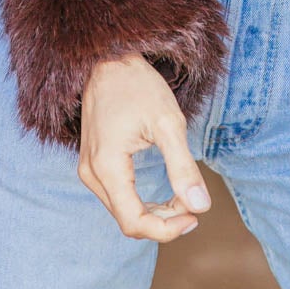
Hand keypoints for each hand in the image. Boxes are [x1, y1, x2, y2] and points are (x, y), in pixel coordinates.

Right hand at [78, 53, 212, 241]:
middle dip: (164, 220)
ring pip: (122, 211)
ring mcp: (88, 169)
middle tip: (193, 203)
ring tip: (182, 196)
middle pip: (128, 220)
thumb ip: (183, 167)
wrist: (108, 58)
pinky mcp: (93, 163)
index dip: (167, 229)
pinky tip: (163, 193)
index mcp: (106, 167)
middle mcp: (91, 174)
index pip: (134, 222)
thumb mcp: (168, 123)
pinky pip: (117, 197)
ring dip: (154, 212)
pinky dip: (141, 201)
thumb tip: (200, 206)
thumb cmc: (138, 85)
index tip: (195, 216)